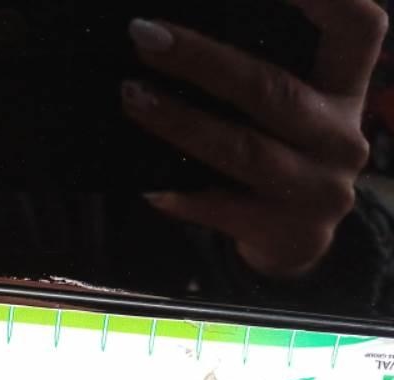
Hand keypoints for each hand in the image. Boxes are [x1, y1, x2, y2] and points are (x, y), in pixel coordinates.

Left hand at [123, 1, 388, 277]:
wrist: (296, 240)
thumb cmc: (283, 158)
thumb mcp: (294, 113)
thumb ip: (262, 75)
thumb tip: (175, 36)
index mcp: (345, 92)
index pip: (360, 29)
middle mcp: (340, 138)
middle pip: (272, 89)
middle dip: (201, 60)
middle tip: (143, 35)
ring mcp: (317, 189)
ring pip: (242, 149)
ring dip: (179, 121)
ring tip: (131, 96)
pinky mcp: (285, 231)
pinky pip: (222, 208)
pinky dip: (182, 195)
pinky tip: (147, 186)